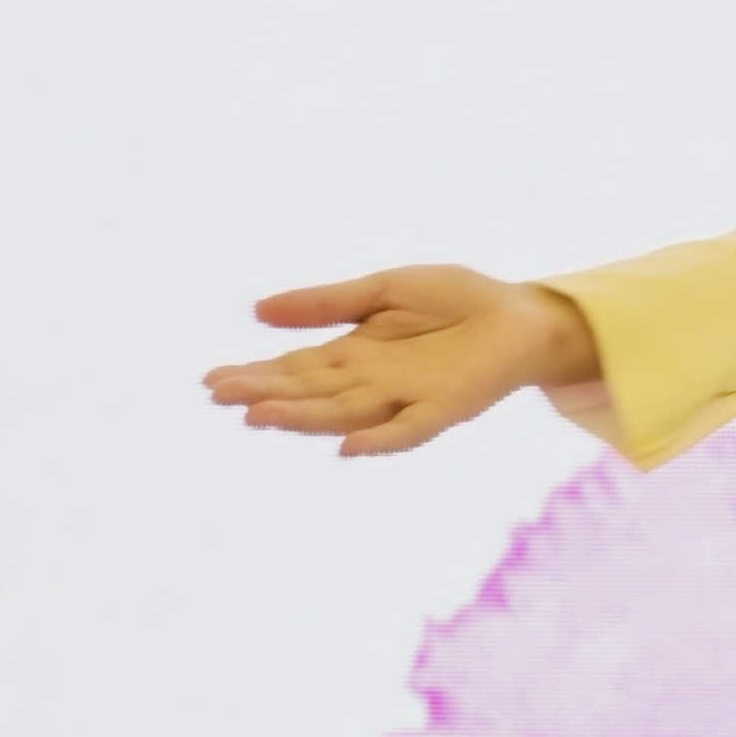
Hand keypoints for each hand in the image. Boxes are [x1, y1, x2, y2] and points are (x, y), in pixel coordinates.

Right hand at [202, 264, 599, 458]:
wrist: (523, 312)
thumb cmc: (456, 300)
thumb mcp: (385, 289)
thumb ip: (328, 303)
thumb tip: (257, 311)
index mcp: (354, 354)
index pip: (295, 369)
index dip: (256, 375)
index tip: (212, 380)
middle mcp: (371, 384)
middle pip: (310, 394)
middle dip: (266, 396)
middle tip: (222, 396)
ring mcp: (404, 400)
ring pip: (344, 414)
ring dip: (305, 419)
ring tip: (261, 416)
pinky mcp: (443, 409)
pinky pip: (408, 431)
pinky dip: (381, 440)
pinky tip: (350, 447)